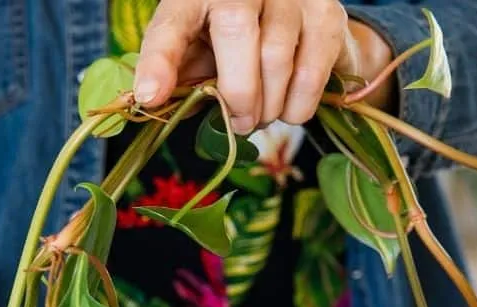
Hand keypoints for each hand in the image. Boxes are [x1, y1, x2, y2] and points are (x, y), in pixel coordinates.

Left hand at [133, 0, 395, 134]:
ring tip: (264, 117)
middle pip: (237, 36)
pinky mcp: (327, 13)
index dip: (159, 62)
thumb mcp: (198, 50)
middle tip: (240, 124)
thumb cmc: (231, 39)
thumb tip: (159, 104)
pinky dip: (300, 103)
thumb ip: (181, 73)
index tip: (150, 96)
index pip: (173, 24)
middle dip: (238, 94)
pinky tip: (291, 111)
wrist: (291, 13)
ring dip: (270, 105)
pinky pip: (313, 70)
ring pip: (277, 58)